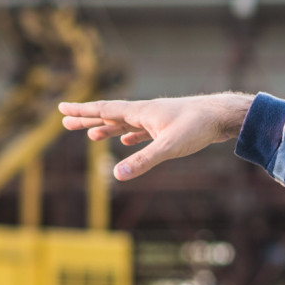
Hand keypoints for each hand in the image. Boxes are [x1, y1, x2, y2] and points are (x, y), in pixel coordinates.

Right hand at [59, 93, 253, 179]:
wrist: (222, 116)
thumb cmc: (197, 127)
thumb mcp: (168, 147)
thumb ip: (142, 161)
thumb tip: (116, 175)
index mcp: (141, 112)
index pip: (105, 109)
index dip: (82, 111)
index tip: (61, 109)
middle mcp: (146, 112)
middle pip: (110, 115)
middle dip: (88, 120)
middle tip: (65, 122)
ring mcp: (157, 119)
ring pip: (125, 123)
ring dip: (107, 128)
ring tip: (91, 135)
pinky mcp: (168, 126)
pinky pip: (142, 130)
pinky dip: (130, 135)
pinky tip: (127, 140)